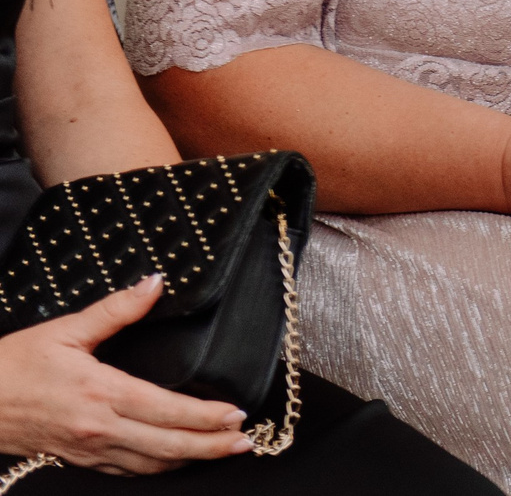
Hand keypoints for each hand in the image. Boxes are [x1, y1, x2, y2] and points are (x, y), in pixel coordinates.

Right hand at [0, 275, 251, 472]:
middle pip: (168, 445)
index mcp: (101, 393)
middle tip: (245, 442)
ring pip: (150, 463)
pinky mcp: (77, 458)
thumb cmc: (12, 366)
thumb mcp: (65, 330)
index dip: (206, 416)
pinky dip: (156, 467)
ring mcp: (88, 449)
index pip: (167, 410)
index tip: (236, 414)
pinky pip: (125, 470)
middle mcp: (99, 428)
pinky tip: (174, 460)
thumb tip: (155, 283)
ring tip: (221, 452)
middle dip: (211, 446)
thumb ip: (116, 310)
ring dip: (189, 460)